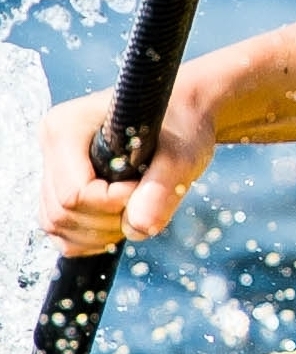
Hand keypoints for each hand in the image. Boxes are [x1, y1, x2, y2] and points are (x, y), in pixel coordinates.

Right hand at [38, 87, 216, 256]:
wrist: (186, 115)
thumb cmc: (184, 125)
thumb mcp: (182, 153)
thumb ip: (162, 188)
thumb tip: (140, 228)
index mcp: (67, 127)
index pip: (74, 193)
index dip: (113, 203)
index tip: (146, 186)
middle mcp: (52, 146)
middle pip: (62, 213)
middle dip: (108, 220)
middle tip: (146, 200)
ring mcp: (52, 169)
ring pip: (58, 227)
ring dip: (101, 233)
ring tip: (138, 206)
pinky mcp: (59, 189)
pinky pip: (62, 233)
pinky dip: (92, 238)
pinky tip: (122, 219)